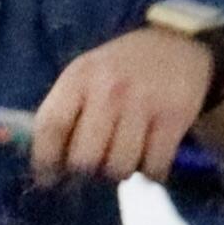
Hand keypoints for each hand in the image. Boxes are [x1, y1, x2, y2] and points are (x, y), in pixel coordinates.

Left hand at [28, 24, 221, 185]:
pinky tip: (150, 158)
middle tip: (94, 167)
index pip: (51, 126)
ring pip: (119, 168)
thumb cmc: (121, 69)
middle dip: (87, 172)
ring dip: (120, 172)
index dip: (45, 160)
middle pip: (84, 159)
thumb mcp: (86, 75)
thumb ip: (65, 111)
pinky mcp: (174, 117)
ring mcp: (143, 102)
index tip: (48, 179)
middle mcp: (109, 88)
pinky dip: (151, 173)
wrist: (178, 45)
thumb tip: (47, 165)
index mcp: (79, 76)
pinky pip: (154, 167)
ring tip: (124, 157)